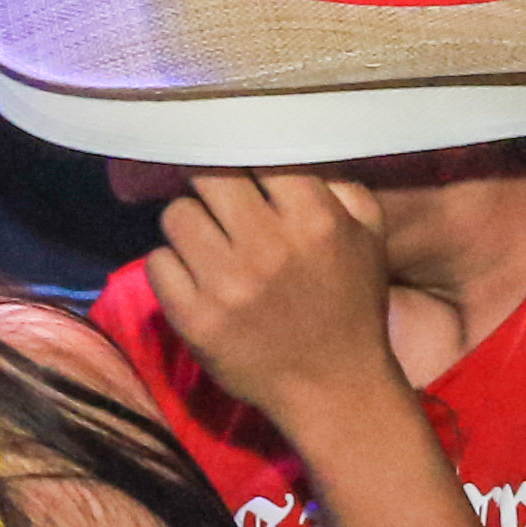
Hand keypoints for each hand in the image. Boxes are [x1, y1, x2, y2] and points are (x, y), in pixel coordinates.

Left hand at [142, 166, 405, 430]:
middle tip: (216, 200)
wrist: (334, 389)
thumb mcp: (367, 236)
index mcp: (313, 219)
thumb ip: (337, 183)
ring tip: (207, 242)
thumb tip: (288, 137)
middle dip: (210, 184)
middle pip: (206, 176)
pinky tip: (194, 278)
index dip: (242, 156)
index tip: (237, 165)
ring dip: (188, 224)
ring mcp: (226, 284)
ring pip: (175, 215)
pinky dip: (171, 266)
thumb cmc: (351, 305)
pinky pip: (157, 262)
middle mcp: (267, 246)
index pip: (255, 153)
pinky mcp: (194, 319)